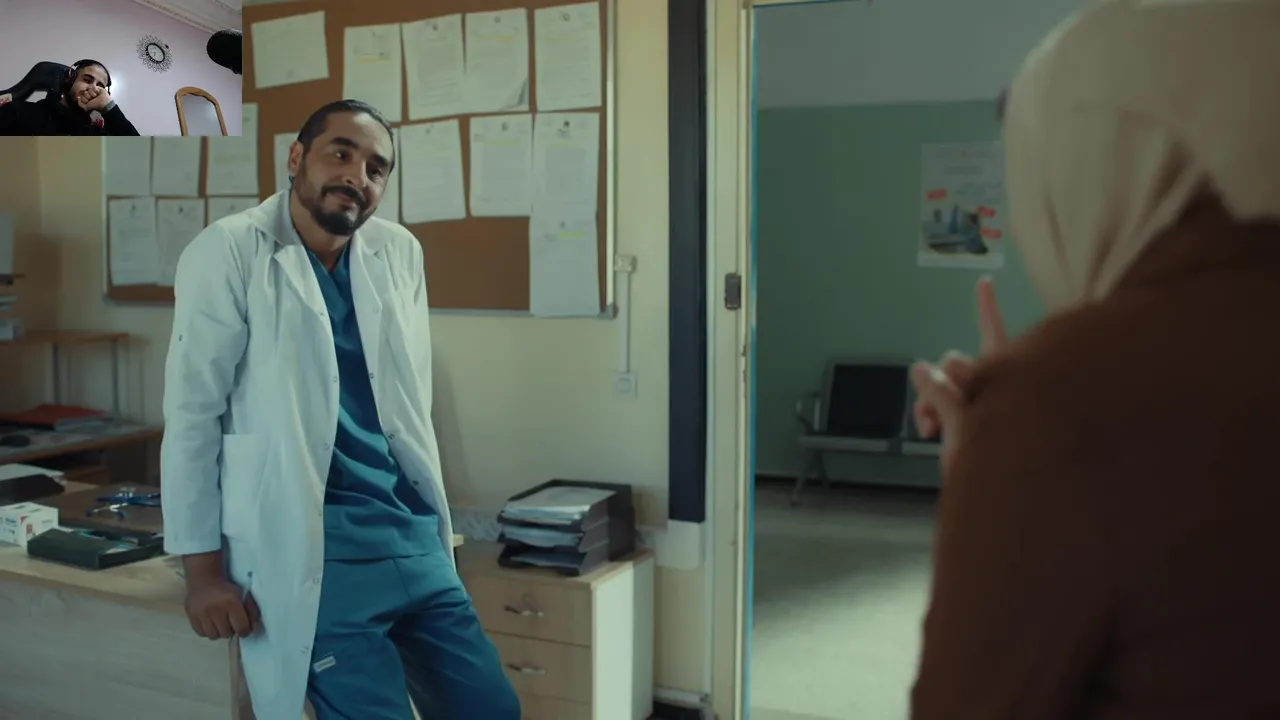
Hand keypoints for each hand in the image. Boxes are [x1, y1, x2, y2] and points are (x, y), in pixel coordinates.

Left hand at [77, 86, 111, 111]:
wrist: (104, 104)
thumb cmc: (96, 106)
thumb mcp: (86, 107)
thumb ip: (80, 104)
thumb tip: (78, 97)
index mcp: (87, 98)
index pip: (81, 96)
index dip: (85, 99)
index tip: (89, 102)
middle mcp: (89, 95)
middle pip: (85, 93)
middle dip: (88, 97)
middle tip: (93, 99)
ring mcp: (93, 91)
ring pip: (88, 89)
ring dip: (92, 94)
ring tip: (96, 96)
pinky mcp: (97, 88)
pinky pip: (93, 87)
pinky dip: (95, 90)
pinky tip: (98, 93)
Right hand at [184, 575, 259, 639]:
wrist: (204, 580)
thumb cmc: (226, 589)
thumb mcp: (243, 595)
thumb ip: (251, 611)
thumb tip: (255, 627)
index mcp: (231, 602)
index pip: (241, 627)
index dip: (244, 631)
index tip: (244, 628)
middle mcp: (216, 609)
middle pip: (226, 633)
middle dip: (231, 630)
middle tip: (230, 623)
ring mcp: (201, 613)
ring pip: (214, 636)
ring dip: (219, 632)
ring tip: (220, 623)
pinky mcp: (191, 616)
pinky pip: (202, 634)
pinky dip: (208, 631)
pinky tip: (210, 623)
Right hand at [911, 277, 1006, 469]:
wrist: (1002, 510)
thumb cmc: (1002, 469)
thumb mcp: (964, 425)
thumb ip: (941, 393)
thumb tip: (919, 368)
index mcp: (1008, 380)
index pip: (995, 334)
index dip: (987, 308)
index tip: (984, 281)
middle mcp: (998, 389)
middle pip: (957, 363)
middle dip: (941, 381)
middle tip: (941, 412)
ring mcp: (984, 408)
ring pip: (944, 387)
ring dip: (931, 402)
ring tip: (930, 428)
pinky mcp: (971, 426)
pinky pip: (941, 407)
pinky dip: (931, 416)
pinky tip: (928, 432)